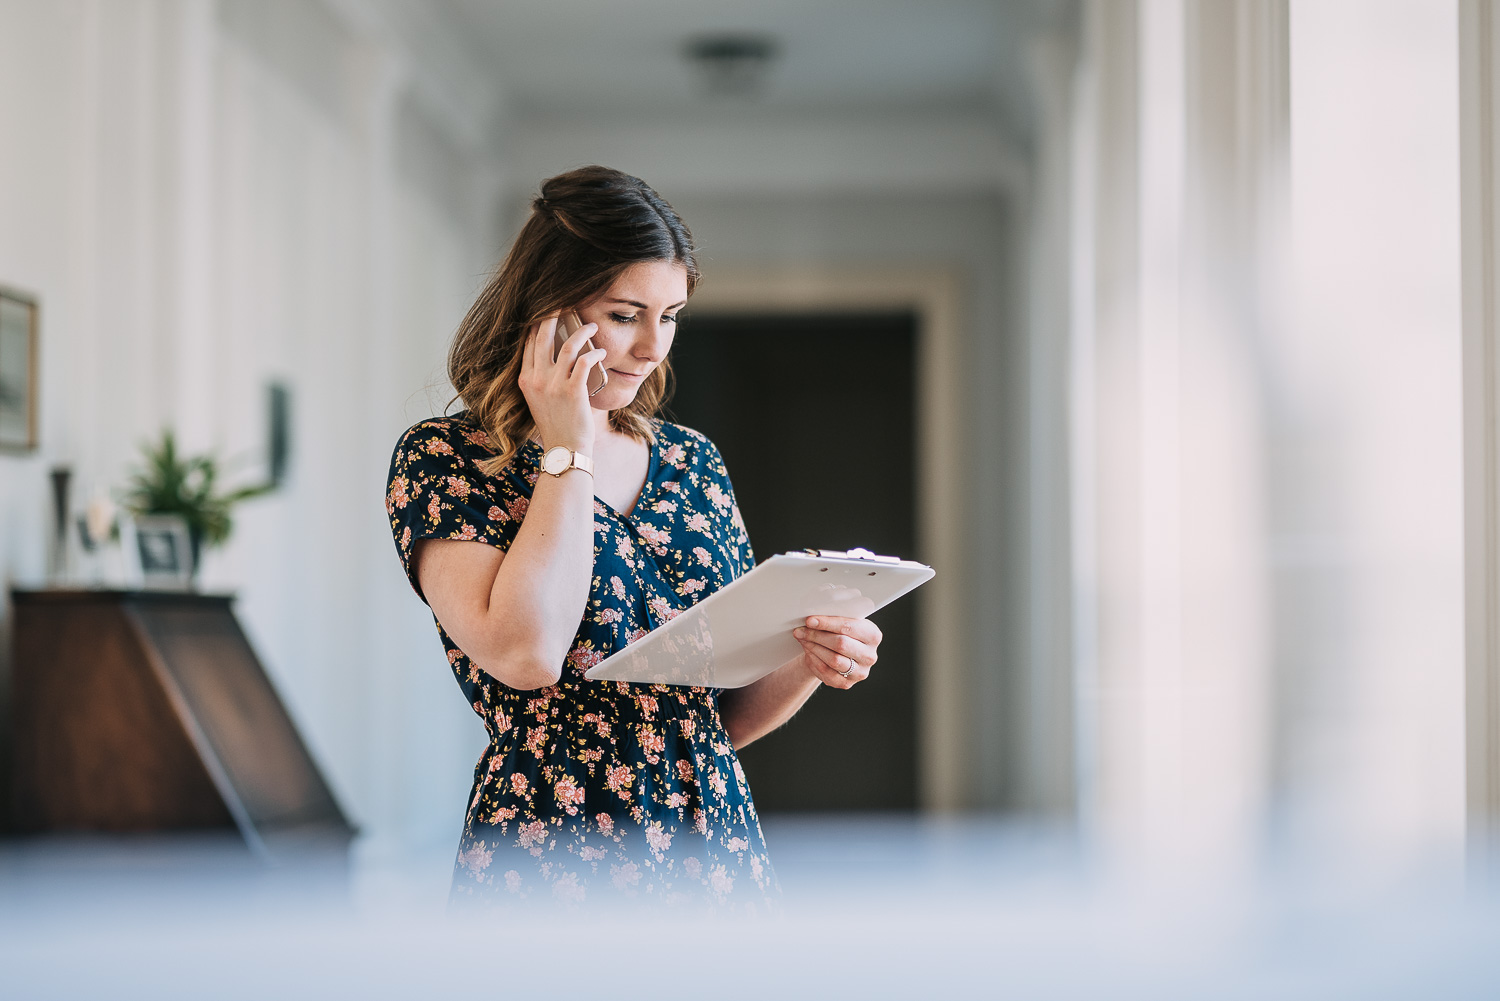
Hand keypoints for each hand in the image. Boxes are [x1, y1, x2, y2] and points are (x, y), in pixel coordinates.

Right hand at [517, 314, 606, 451]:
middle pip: (543, 335)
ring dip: (583, 331)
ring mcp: (554, 385)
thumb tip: (557, 354)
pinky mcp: (572, 391)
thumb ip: (542, 378)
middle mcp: (536, 379)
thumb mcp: (539, 399)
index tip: (549, 311)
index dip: (538, 323)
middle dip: (554, 314)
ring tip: (592, 325)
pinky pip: (585, 361)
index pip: (529, 342)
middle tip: (566, 303)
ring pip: (568, 345)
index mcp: (525, 380)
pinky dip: (595, 352)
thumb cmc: (557, 425)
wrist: (565, 449)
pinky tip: (601, 351)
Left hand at [792, 615, 882, 689]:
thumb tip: (817, 602)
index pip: (849, 627)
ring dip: (813, 647)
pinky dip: (814, 660)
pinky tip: (808, 650)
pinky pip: (826, 672)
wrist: (838, 654)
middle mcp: (870, 655)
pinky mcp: (847, 684)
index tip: (810, 620)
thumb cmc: (840, 633)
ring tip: (802, 638)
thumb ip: (835, 613)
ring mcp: (860, 672)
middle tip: (801, 630)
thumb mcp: (843, 621)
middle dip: (817, 635)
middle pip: (841, 644)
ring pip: (833, 659)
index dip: (827, 623)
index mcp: (873, 635)